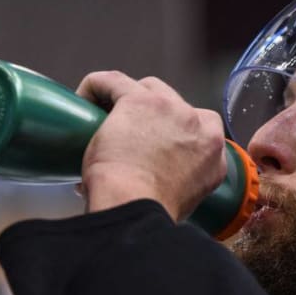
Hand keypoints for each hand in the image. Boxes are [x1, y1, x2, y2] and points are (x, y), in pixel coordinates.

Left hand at [74, 71, 226, 221]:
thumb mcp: (185, 201)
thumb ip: (183, 182)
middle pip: (174, 104)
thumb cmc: (152, 213)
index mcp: (214, 154)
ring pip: (147, 88)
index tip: (152, 144)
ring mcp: (171, 109)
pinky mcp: (139, 100)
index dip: (173, 133)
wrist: (136, 209)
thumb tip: (154, 182)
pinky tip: (82, 100)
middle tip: (127, 134)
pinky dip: (96, 87)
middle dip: (152, 114)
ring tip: (103, 118)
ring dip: (128, 99)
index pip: (197, 129)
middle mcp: (199, 125)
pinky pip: (114, 81)